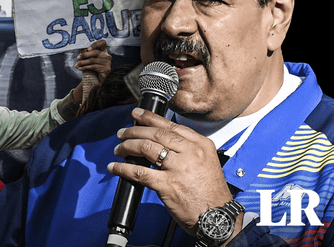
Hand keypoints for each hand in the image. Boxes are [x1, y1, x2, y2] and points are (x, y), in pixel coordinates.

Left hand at [73, 39, 112, 101]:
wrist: (98, 82)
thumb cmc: (94, 70)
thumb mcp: (91, 61)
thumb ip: (88, 55)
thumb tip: (81, 53)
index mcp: (104, 52)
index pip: (102, 43)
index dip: (95, 44)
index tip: (88, 49)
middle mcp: (107, 57)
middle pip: (95, 52)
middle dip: (85, 55)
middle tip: (78, 58)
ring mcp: (107, 63)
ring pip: (92, 60)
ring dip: (82, 63)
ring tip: (77, 65)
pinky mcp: (105, 70)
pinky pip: (93, 67)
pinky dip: (85, 67)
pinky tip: (80, 68)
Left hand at [107, 108, 239, 235]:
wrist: (217, 217)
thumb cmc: (211, 193)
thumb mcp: (206, 161)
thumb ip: (186, 149)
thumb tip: (159, 140)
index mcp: (200, 144)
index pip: (171, 125)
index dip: (150, 118)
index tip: (137, 114)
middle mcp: (191, 153)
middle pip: (156, 134)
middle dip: (134, 131)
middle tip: (122, 133)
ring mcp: (179, 168)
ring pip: (146, 148)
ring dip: (128, 147)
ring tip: (119, 149)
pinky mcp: (168, 185)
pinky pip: (140, 172)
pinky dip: (124, 168)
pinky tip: (115, 167)